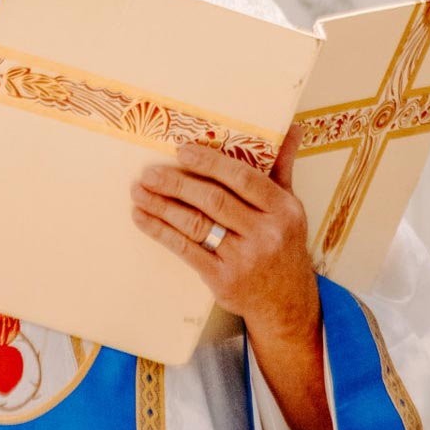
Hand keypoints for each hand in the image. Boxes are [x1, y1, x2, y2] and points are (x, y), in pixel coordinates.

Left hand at [131, 124, 320, 343]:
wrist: (285, 301)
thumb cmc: (282, 243)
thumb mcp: (289, 206)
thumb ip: (281, 167)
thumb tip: (291, 127)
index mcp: (282, 209)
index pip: (243, 179)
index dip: (210, 163)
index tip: (182, 151)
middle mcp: (266, 233)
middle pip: (214, 201)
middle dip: (177, 184)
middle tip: (149, 173)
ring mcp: (244, 259)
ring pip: (196, 225)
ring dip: (162, 206)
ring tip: (139, 191)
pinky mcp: (223, 280)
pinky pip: (186, 250)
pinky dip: (161, 232)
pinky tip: (143, 218)